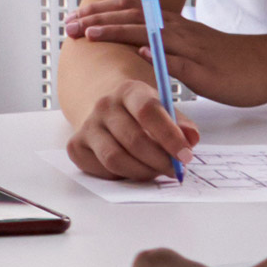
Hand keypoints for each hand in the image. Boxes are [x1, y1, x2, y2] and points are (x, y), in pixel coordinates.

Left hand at [63, 0, 266, 105]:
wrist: (264, 67)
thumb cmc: (224, 60)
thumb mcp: (187, 47)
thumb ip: (161, 42)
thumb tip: (132, 43)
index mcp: (171, 25)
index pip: (130, 10)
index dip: (100, 11)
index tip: (73, 17)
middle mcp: (178, 30)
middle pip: (133, 16)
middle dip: (98, 18)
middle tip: (69, 25)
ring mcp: (191, 48)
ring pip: (150, 33)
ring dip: (119, 31)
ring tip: (92, 33)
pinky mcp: (205, 70)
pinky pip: (180, 61)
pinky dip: (158, 55)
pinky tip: (139, 52)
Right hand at [64, 74, 199, 182]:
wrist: (106, 109)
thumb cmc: (141, 113)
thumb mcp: (164, 109)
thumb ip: (181, 124)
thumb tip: (191, 139)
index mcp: (128, 90)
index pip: (148, 111)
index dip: (169, 136)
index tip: (186, 156)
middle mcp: (103, 105)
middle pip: (133, 140)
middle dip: (159, 161)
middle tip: (174, 170)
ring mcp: (87, 126)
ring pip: (115, 159)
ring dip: (141, 172)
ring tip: (155, 171)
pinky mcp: (75, 146)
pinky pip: (101, 170)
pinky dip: (121, 176)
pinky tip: (132, 169)